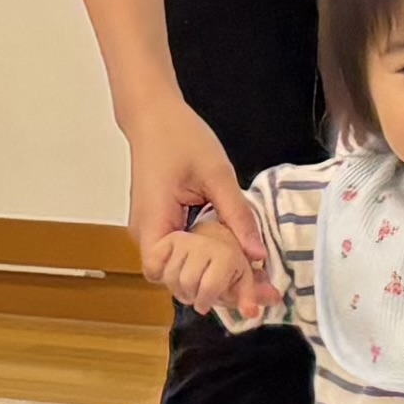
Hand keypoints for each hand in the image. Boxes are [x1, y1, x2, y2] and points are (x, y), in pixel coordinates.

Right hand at [122, 106, 267, 321]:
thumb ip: (238, 215)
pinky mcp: (159, 221)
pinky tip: (230, 253)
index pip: (162, 272)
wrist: (153, 114)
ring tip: (248, 276)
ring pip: (178, 265)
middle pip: (172, 276)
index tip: (232, 283)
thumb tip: (257, 254)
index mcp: (154, 220)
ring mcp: (150, 227)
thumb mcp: (217, 174)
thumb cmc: (179, 136)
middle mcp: (146, 230)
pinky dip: (204, 255)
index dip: (196, 282)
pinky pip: (180, 249)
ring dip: (209, 271)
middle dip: (211, 285)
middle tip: (254, 289)